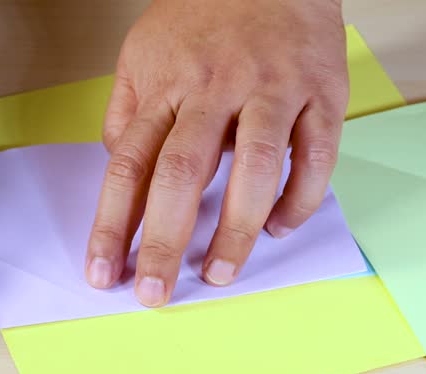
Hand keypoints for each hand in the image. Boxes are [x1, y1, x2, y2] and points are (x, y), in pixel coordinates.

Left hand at [86, 0, 348, 305]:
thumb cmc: (205, 13)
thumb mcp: (144, 50)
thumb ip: (128, 110)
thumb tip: (120, 170)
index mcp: (167, 83)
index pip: (128, 164)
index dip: (111, 224)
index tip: (102, 272)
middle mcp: (216, 88)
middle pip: (182, 174)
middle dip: (163, 243)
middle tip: (154, 294)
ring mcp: (273, 91)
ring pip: (253, 170)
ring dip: (234, 232)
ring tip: (218, 275)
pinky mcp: (323, 93)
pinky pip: (314, 158)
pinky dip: (298, 200)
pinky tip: (280, 228)